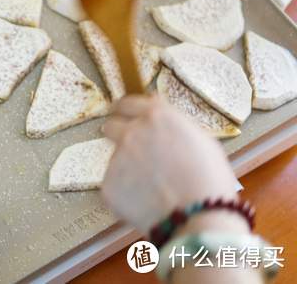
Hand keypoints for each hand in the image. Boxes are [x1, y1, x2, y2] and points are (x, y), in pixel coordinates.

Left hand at [101, 95, 238, 234]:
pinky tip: (146, 201)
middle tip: (129, 148)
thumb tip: (160, 120)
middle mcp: (132, 132)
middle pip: (112, 125)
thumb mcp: (201, 140)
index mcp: (157, 116)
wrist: (200, 216)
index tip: (121, 112)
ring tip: (152, 186)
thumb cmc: (210, 180)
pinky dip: (126, 192)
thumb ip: (174, 126)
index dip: (125, 108)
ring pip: (116, 158)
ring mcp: (117, 158)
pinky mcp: (108, 184)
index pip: (129, 102)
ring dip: (127, 167)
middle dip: (117, 133)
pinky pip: (115, 185)